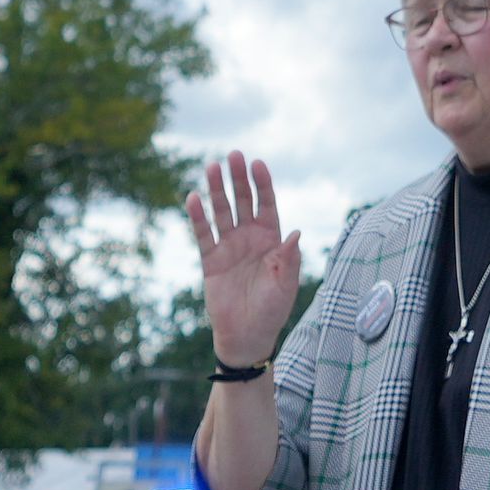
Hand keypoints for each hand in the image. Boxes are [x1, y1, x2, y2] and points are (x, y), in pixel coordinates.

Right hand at [183, 151, 302, 372]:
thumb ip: (289, 259)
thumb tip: (296, 233)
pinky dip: (198, 218)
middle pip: (243, 201)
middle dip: (238, 178)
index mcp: (271, 239)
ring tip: (212, 167)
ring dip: (217, 190)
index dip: (262, 184)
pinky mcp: (211, 260)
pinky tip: (193, 198)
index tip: (258, 163)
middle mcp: (249, 237)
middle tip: (233, 154)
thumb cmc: (273, 309)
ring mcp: (229, 246)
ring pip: (222, 212)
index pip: (266, 204)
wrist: (248, 335)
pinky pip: (203, 235)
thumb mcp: (286, 284)